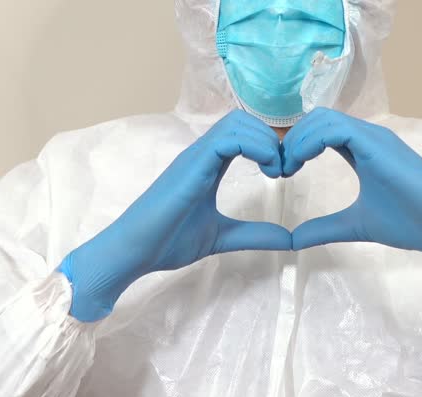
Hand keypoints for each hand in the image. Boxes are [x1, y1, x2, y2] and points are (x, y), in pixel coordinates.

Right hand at [59, 110, 291, 321]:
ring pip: (237, 122)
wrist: (134, 251)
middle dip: (272, 138)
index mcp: (208, 165)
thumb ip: (253, 235)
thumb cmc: (168, 242)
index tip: (284, 174)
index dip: (270, 146)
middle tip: (284, 171)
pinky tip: (267, 171)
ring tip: (276, 171)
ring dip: (266, 141)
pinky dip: (255, 147)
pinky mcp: (191, 165)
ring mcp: (195, 157)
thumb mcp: (222, 237)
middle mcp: (201, 154)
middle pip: (243, 120)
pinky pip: (228, 139)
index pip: (243, 134)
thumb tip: (287, 240)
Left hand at [282, 109, 421, 289]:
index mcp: (362, 149)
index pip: (320, 130)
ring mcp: (374, 137)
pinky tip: (300, 164)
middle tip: (278, 171)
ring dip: (297, 140)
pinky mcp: (378, 144)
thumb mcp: (355, 225)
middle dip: (291, 140)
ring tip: (286, 169)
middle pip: (316, 118)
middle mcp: (367, 137)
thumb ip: (325, 228)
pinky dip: (310, 142)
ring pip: (322, 118)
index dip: (295, 146)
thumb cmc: (410, 223)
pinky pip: (335, 129)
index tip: (282, 173)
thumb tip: (293, 240)